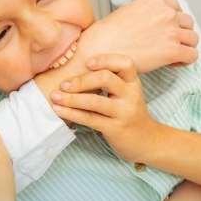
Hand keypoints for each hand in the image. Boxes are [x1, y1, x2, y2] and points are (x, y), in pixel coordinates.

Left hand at [49, 54, 163, 164]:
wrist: (146, 141)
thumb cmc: (129, 113)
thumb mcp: (126, 93)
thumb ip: (110, 80)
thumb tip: (76, 68)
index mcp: (133, 82)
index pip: (125, 63)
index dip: (105, 60)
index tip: (87, 63)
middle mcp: (131, 95)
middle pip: (106, 79)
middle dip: (81, 80)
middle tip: (63, 84)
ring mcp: (124, 112)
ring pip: (95, 101)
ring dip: (71, 98)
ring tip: (55, 97)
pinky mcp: (115, 128)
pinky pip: (90, 118)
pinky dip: (72, 113)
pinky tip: (59, 110)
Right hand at [78, 0, 197, 73]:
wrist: (99, 49)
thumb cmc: (108, 34)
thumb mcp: (128, 11)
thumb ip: (146, 13)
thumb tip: (153, 24)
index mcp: (155, 0)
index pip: (175, 7)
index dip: (172, 20)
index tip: (164, 31)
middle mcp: (166, 12)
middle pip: (187, 22)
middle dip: (180, 33)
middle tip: (168, 44)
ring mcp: (171, 30)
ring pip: (193, 38)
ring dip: (185, 46)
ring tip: (171, 55)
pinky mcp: (173, 50)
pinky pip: (192, 55)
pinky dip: (185, 61)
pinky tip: (172, 63)